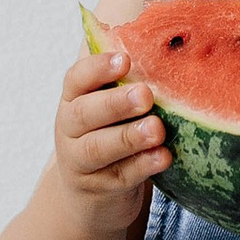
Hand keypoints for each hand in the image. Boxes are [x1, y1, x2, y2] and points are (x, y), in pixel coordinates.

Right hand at [51, 45, 171, 233]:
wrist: (92, 191)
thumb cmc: (111, 131)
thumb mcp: (110, 106)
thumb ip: (128, 82)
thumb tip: (168, 47)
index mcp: (74, 98)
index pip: (77, 79)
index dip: (98, 68)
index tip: (125, 60)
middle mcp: (70, 128)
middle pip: (85, 113)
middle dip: (116, 103)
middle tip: (145, 95)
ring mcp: (80, 161)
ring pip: (99, 147)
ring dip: (130, 137)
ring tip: (157, 129)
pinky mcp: (98, 188)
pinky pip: (120, 176)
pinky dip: (142, 166)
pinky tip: (163, 157)